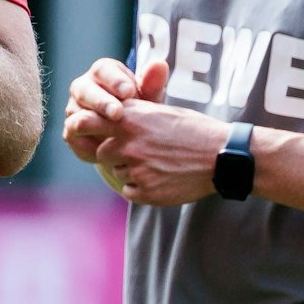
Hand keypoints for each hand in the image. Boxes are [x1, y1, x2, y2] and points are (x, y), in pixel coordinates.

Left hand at [64, 59, 225, 204]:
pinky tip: (163, 178)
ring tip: (160, 163)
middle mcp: (129, 143)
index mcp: (131, 119)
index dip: (82, 127)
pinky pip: (130, 191)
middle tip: (142, 152)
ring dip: (131, 170)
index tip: (81, 130)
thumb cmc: (194, 130)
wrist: (221, 156)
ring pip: (118, 172)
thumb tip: (109, 115)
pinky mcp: (145, 192)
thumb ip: (133, 114)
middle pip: (102, 153)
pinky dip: (141, 187)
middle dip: (115, 154)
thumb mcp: (162, 112)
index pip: (87, 122)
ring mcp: (136, 169)